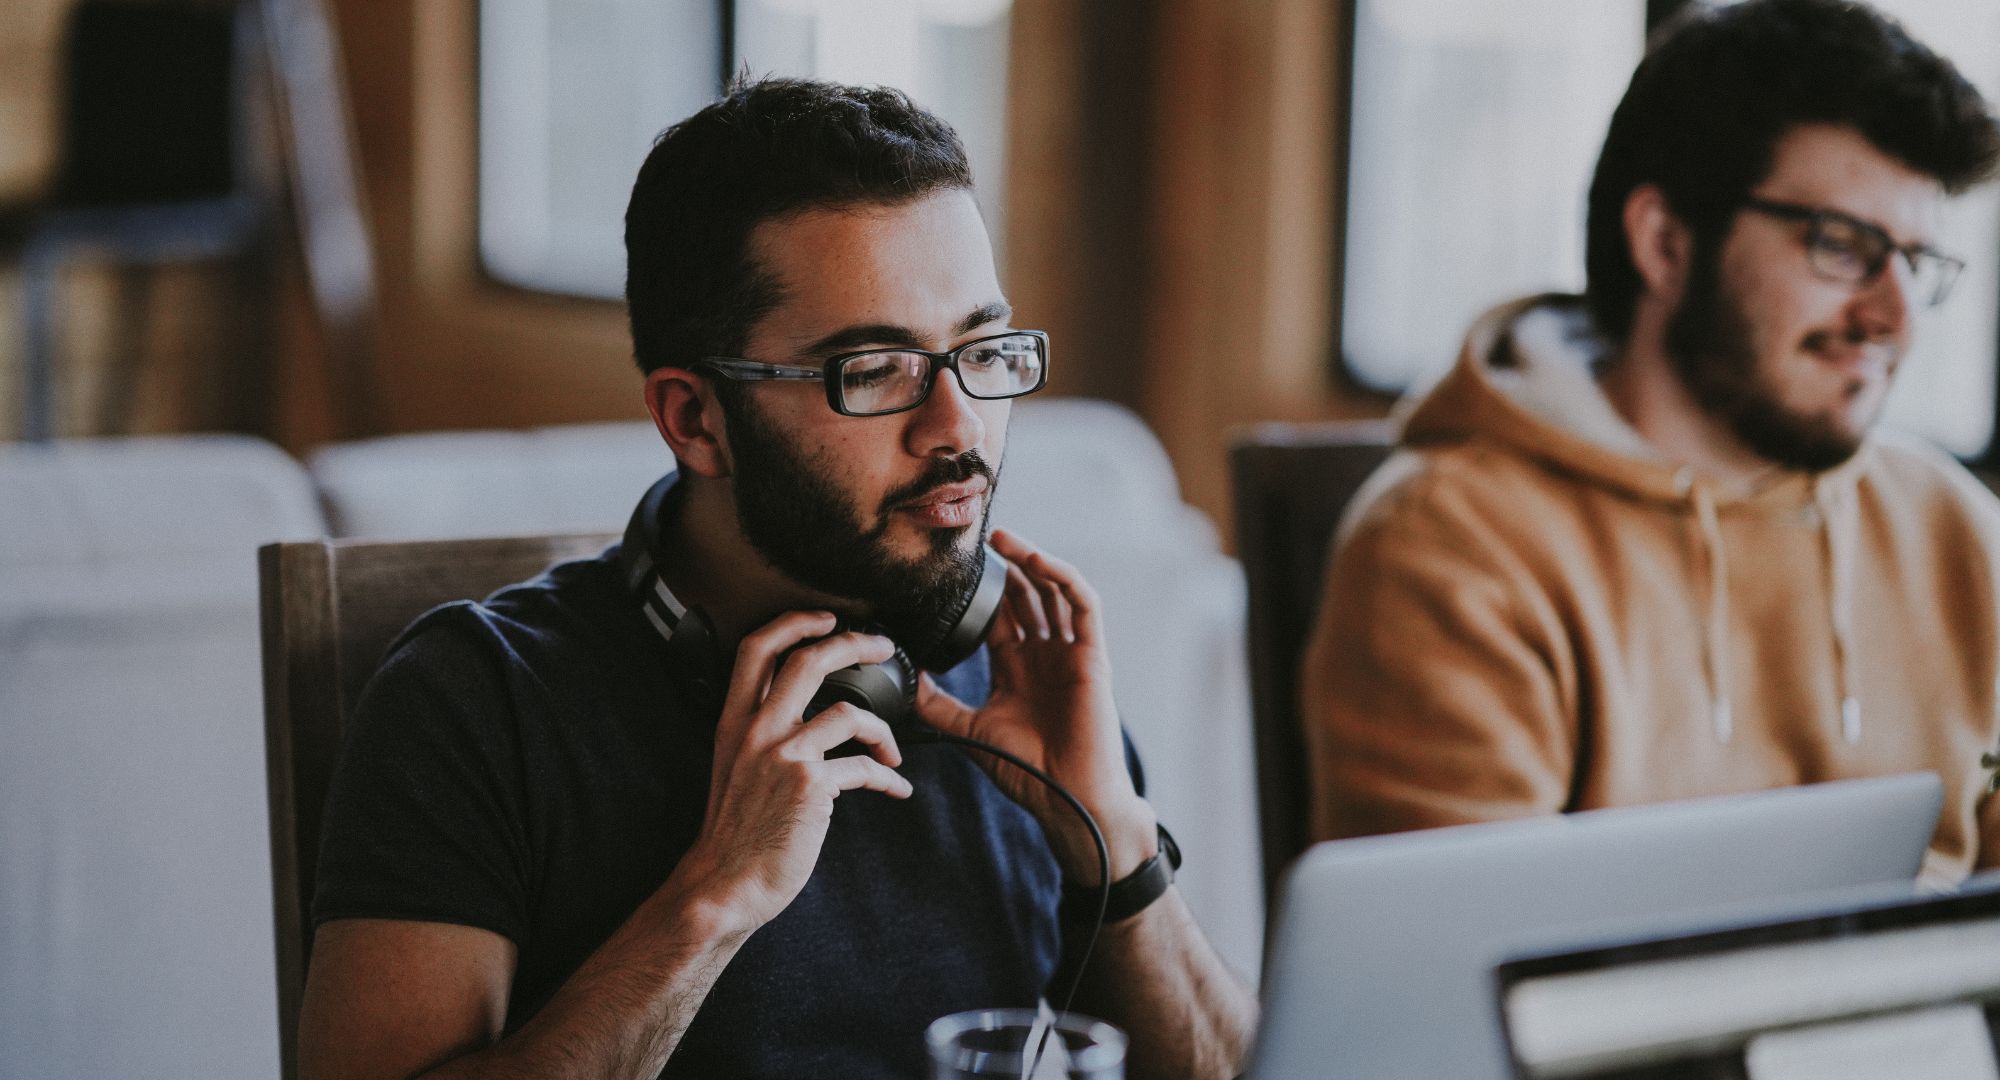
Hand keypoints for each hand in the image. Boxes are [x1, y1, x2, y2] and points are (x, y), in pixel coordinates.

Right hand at [669, 611, 912, 933]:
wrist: (725, 884)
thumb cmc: (735, 832)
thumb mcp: (734, 768)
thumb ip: (762, 735)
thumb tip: (808, 717)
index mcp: (734, 722)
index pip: (756, 649)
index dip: (793, 622)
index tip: (826, 618)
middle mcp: (756, 731)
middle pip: (808, 660)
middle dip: (854, 643)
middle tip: (881, 646)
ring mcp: (783, 755)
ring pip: (849, 712)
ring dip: (884, 730)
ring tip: (894, 750)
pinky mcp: (810, 786)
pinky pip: (864, 768)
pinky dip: (888, 778)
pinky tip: (896, 789)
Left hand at [915, 529, 1156, 882]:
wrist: (1068, 799)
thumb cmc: (1027, 770)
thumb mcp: (969, 730)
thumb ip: (937, 703)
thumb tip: (902, 677)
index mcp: (1017, 667)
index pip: (999, 614)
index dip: (980, 588)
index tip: (952, 566)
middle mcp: (1044, 654)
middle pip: (1026, 595)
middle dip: (1004, 566)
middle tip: (977, 539)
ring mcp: (1070, 653)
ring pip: (1054, 591)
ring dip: (1032, 561)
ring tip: (1003, 539)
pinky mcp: (1093, 656)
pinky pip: (1084, 605)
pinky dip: (1064, 578)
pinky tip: (1038, 562)